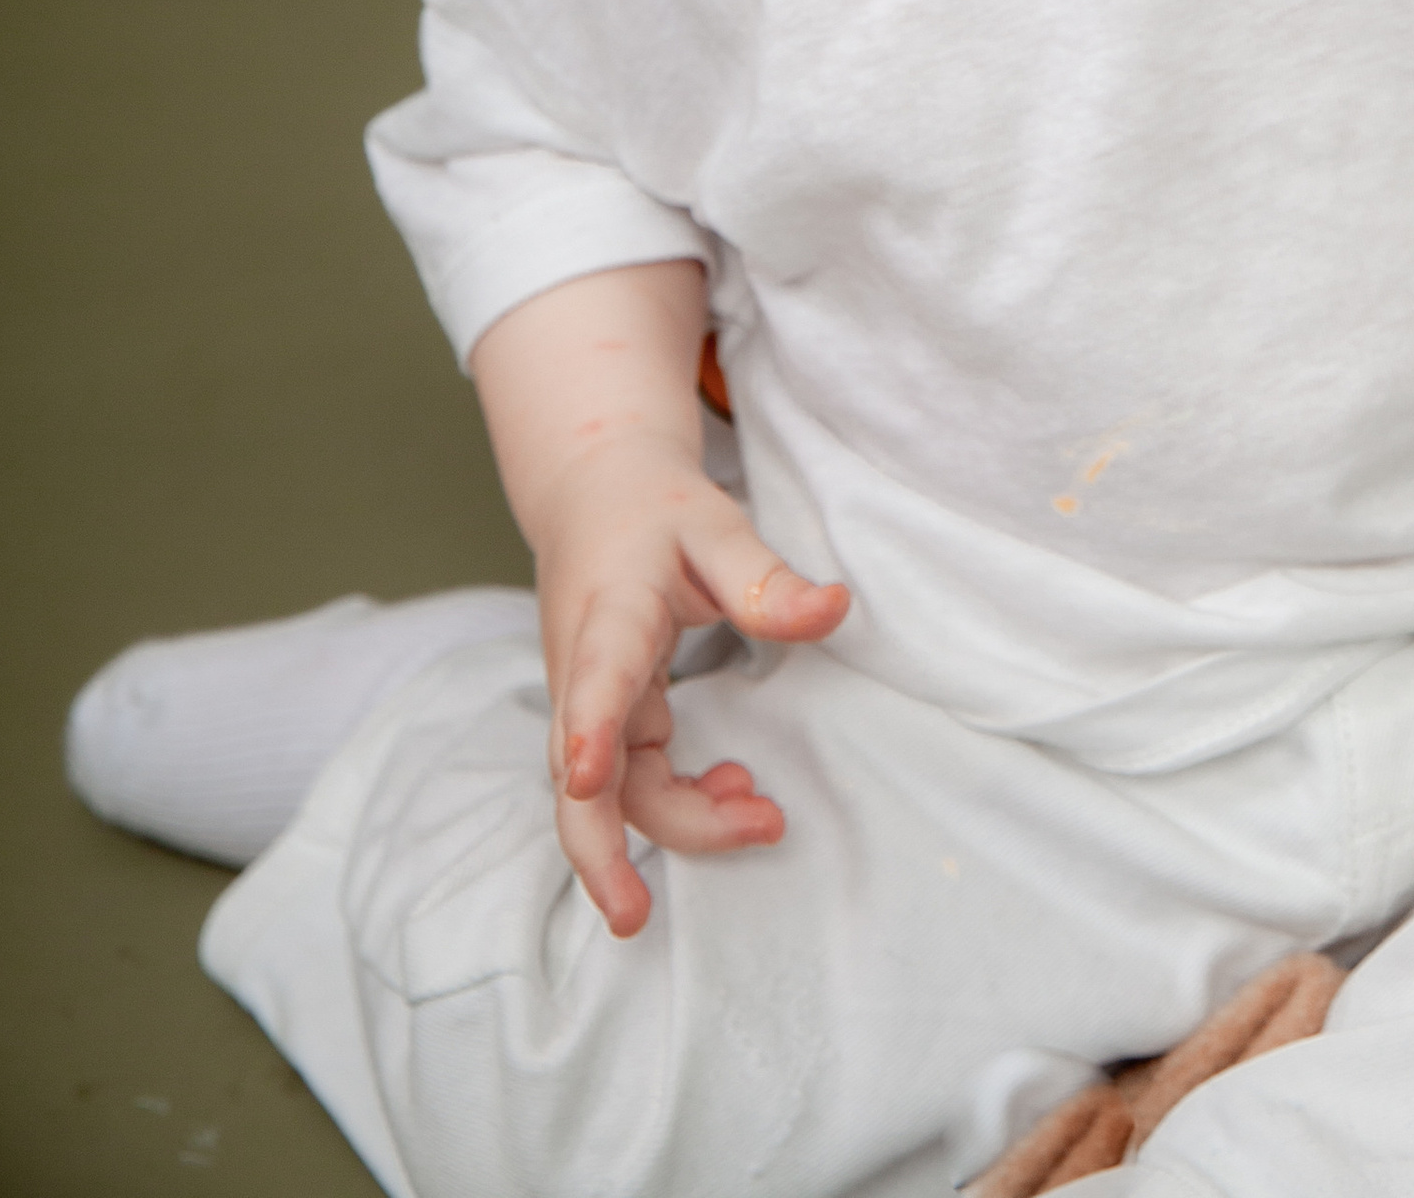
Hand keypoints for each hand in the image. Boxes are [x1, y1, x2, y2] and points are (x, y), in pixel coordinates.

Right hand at [531, 432, 847, 937]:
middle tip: (634, 916)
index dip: (586, 727)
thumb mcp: (714, 525)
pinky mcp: (608, 718)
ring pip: (611, 791)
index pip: (594, 674)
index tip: (583, 774)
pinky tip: (734, 791)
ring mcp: (588, 702)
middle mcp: (583, 671)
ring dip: (675, 822)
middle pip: (578, 775)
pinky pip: (632, 781)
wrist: (594, 497)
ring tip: (763, 818)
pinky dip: (680, 802)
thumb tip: (835, 610)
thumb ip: (766, 578)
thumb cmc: (655, 511)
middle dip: (601, 849)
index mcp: (609, 614)